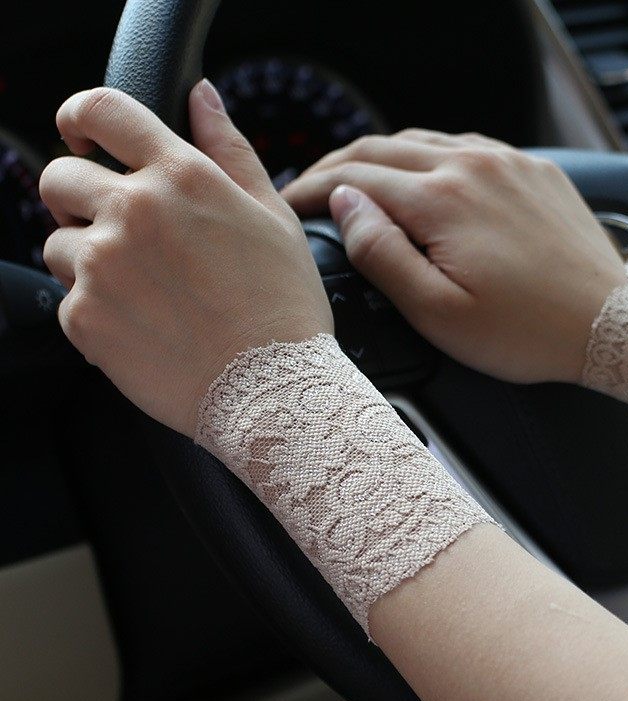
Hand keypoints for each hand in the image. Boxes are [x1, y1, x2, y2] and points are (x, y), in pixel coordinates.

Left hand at [40, 80, 331, 436]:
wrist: (273, 391)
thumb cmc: (283, 306)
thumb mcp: (273, 216)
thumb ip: (229, 149)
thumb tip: (202, 96)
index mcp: (179, 177)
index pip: (100, 110)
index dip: (81, 115)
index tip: (82, 134)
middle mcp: (131, 212)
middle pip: (58, 177)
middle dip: (78, 197)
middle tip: (117, 229)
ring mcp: (101, 266)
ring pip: (57, 243)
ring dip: (88, 258)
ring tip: (143, 291)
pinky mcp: (84, 319)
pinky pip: (68, 300)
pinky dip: (97, 311)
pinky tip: (145, 325)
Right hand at [282, 130, 625, 383]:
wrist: (610, 324)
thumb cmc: (524, 332)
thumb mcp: (438, 313)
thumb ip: (383, 254)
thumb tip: (346, 205)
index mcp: (442, 199)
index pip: (355, 179)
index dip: (312, 190)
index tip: (288, 205)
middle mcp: (473, 164)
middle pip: (382, 149)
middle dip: (337, 167)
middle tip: (309, 190)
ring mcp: (507, 161)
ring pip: (422, 141)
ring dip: (380, 158)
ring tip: (355, 183)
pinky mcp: (532, 169)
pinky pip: (466, 146)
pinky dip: (428, 156)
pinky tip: (420, 177)